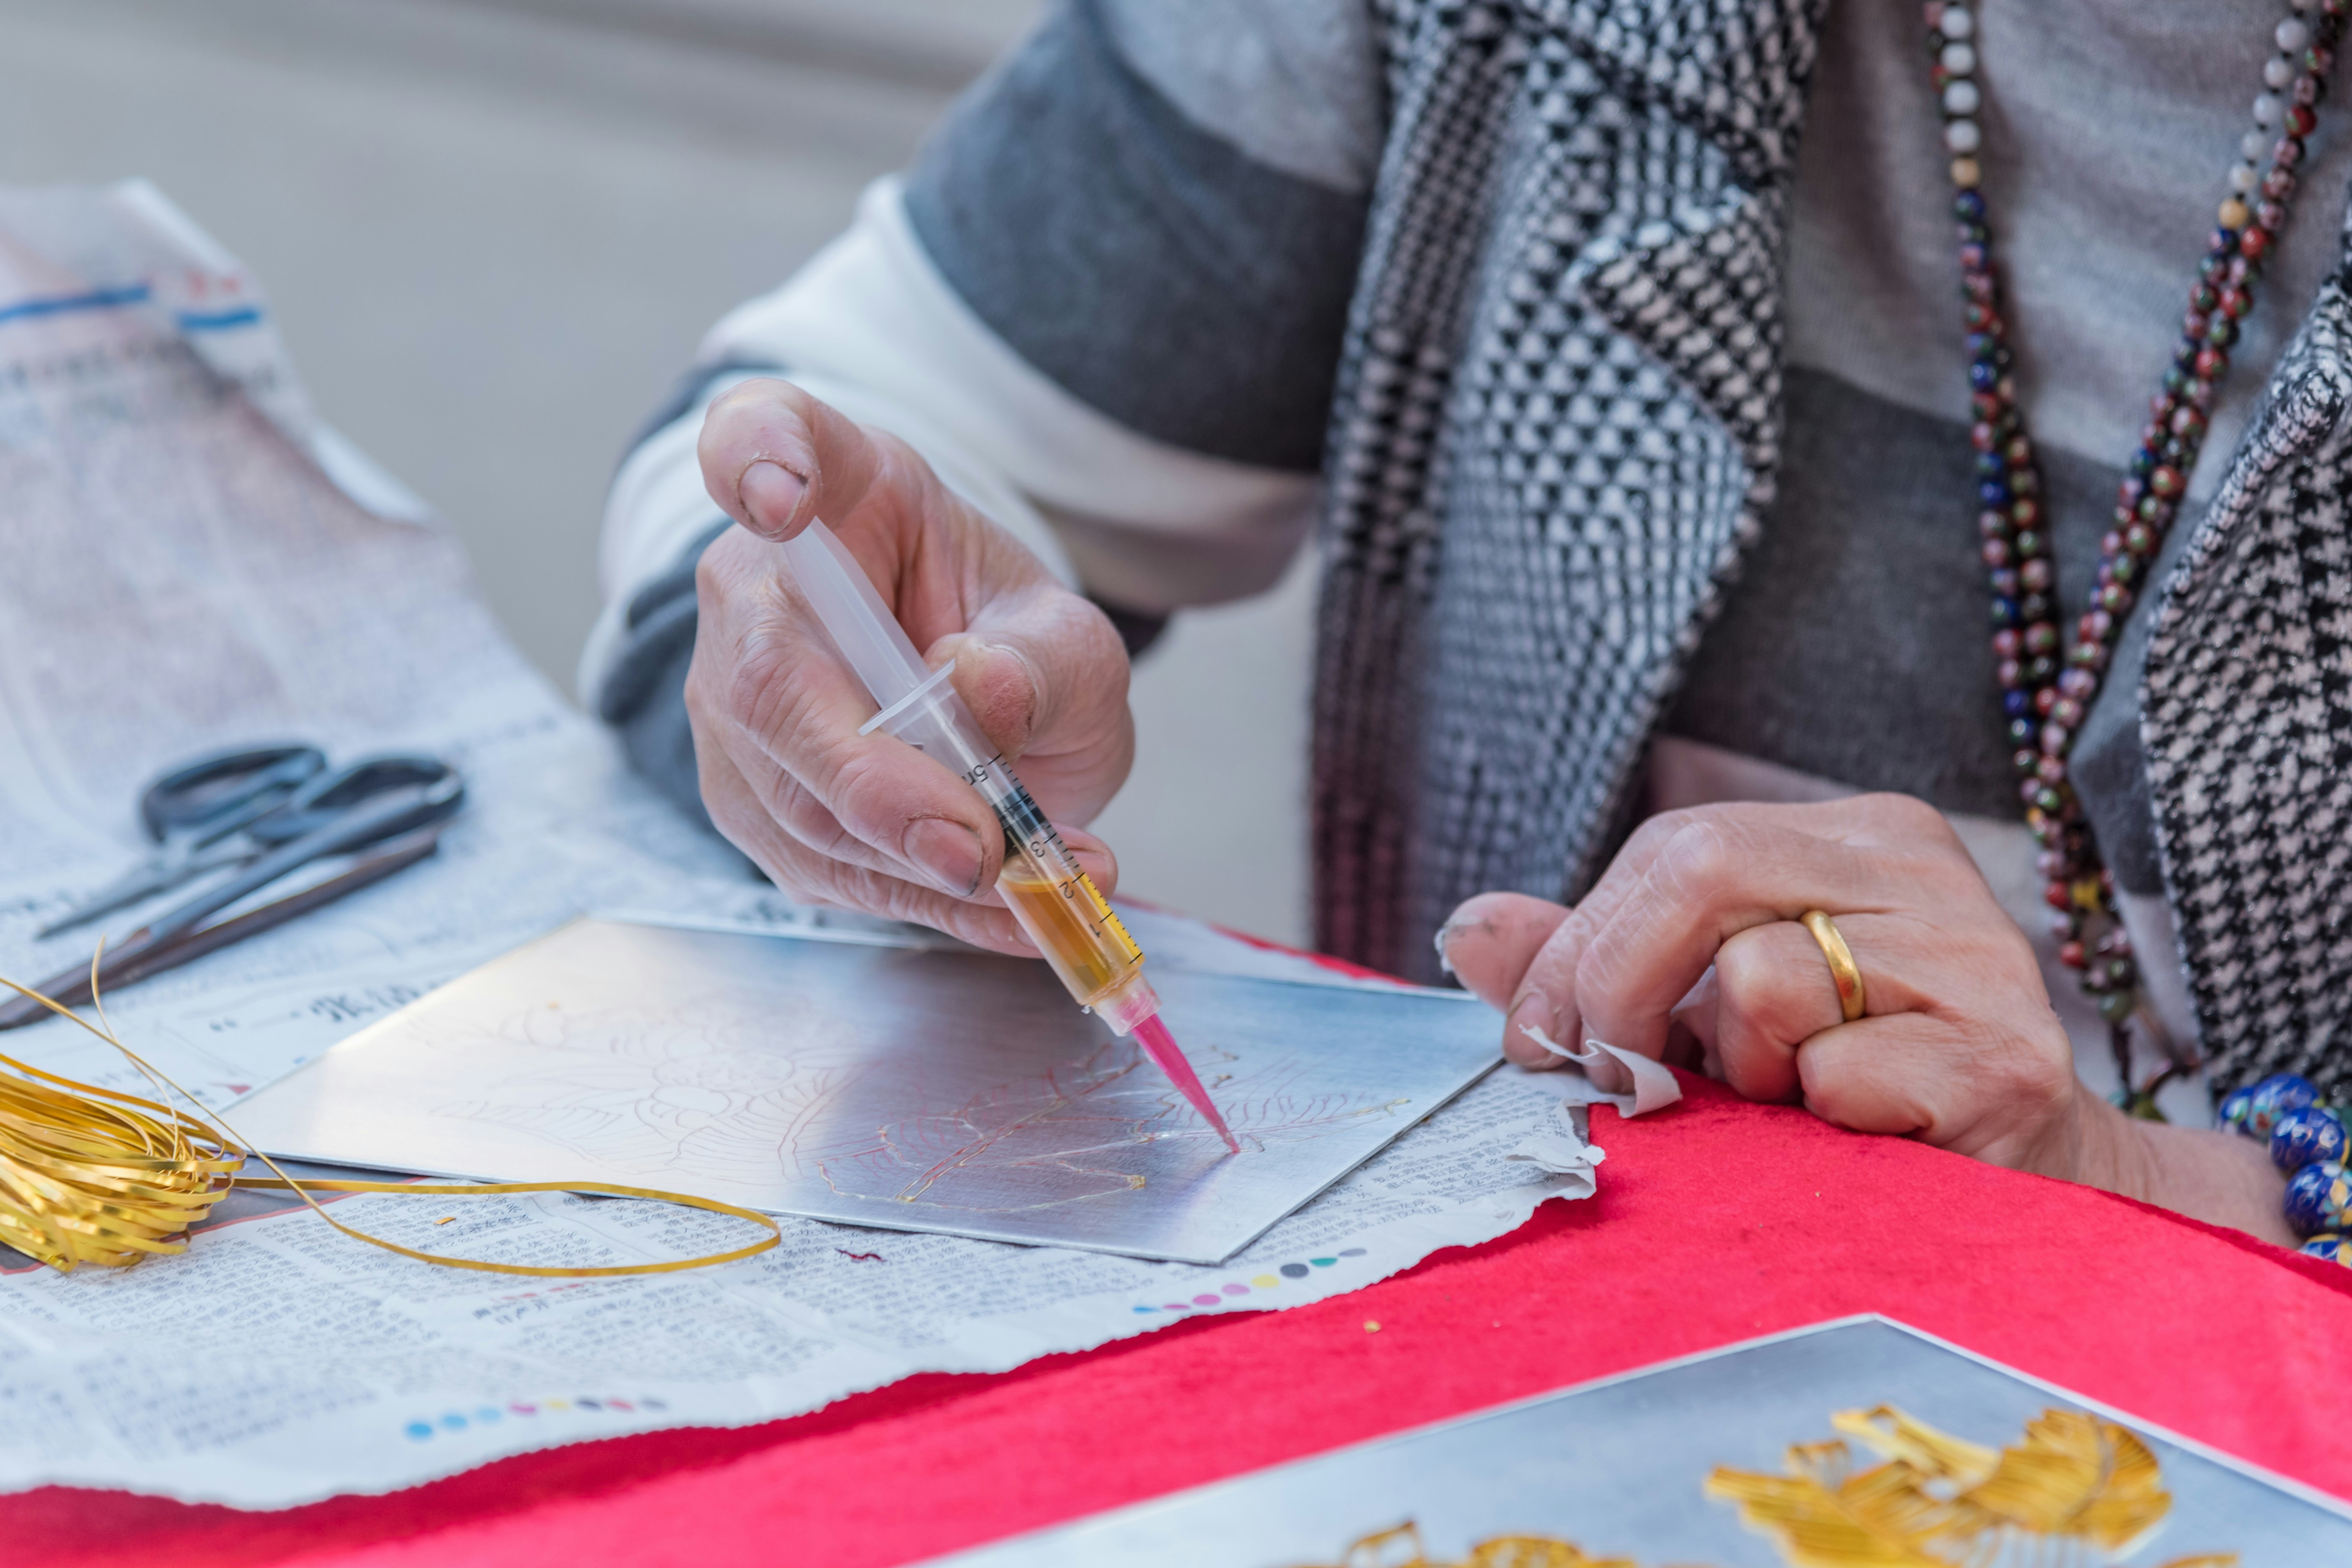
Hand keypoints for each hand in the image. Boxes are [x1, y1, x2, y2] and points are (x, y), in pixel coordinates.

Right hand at [687, 378, 1133, 952]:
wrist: (983, 704)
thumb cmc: (1010, 641)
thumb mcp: (1067, 633)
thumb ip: (1042, 659)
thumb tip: (980, 690)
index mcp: (833, 486)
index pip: (759, 436)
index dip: (756, 460)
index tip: (778, 493)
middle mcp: (753, 591)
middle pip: (771, 686)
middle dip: (875, 783)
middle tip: (977, 847)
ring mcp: (733, 705)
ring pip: (797, 802)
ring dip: (920, 860)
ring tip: (1040, 879)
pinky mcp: (754, 805)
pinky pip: (826, 867)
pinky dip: (926, 901)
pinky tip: (1011, 912)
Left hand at [1440, 794, 2077, 1167]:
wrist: (2008, 1194)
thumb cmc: (1845, 1094)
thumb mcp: (1706, 1017)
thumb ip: (1594, 965)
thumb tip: (1467, 928)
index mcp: (1861, 836)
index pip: (1680, 844)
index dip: (1585, 943)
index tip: (1540, 1038)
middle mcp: (1925, 869)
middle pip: (1704, 870)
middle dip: (1624, 985)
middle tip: (1617, 1076)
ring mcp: (1979, 956)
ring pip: (1762, 980)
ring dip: (1747, 1070)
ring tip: (1798, 1100)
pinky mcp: (2008, 1060)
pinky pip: (1838, 1077)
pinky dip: (1821, 1125)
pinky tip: (1867, 1137)